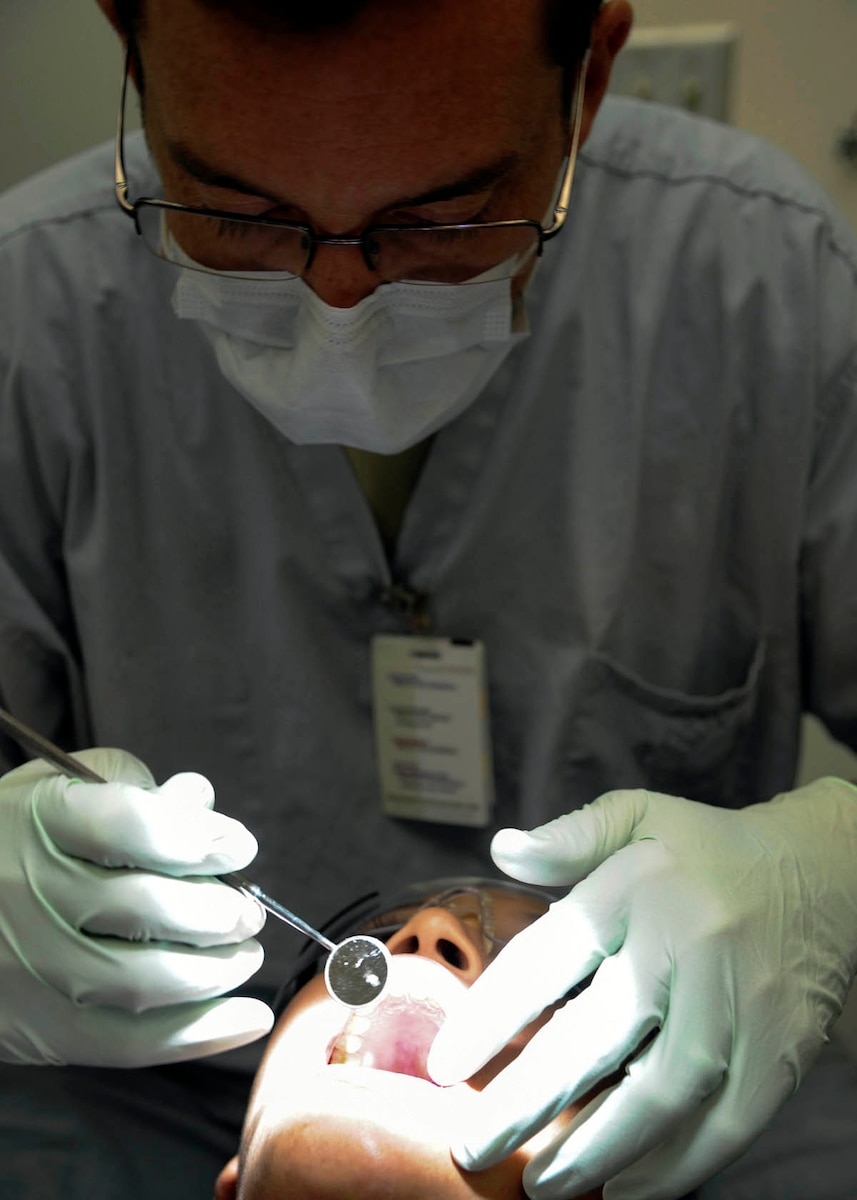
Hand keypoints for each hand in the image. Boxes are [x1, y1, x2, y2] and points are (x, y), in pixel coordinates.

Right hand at [0, 748, 272, 1066]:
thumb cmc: (20, 840)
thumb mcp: (63, 789)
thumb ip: (135, 788)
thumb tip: (199, 802)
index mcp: (41, 821)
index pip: (129, 825)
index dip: (198, 837)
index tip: (239, 847)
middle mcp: (30, 893)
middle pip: (144, 907)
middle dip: (217, 911)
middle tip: (249, 912)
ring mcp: (33, 965)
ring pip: (141, 980)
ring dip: (215, 971)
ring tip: (245, 953)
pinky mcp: (42, 1028)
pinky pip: (128, 1042)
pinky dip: (199, 1035)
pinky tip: (248, 1018)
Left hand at [428, 782, 856, 1198]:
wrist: (826, 869)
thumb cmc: (709, 849)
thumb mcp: (638, 816)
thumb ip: (570, 837)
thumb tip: (501, 849)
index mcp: (637, 883)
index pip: (548, 957)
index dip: (490, 1017)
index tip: (445, 1065)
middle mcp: (687, 940)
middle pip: (597, 1037)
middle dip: (527, 1102)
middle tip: (473, 1148)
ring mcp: (740, 997)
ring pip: (665, 1091)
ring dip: (599, 1149)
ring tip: (545, 1184)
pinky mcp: (784, 1042)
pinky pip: (730, 1120)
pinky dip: (679, 1165)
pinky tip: (629, 1187)